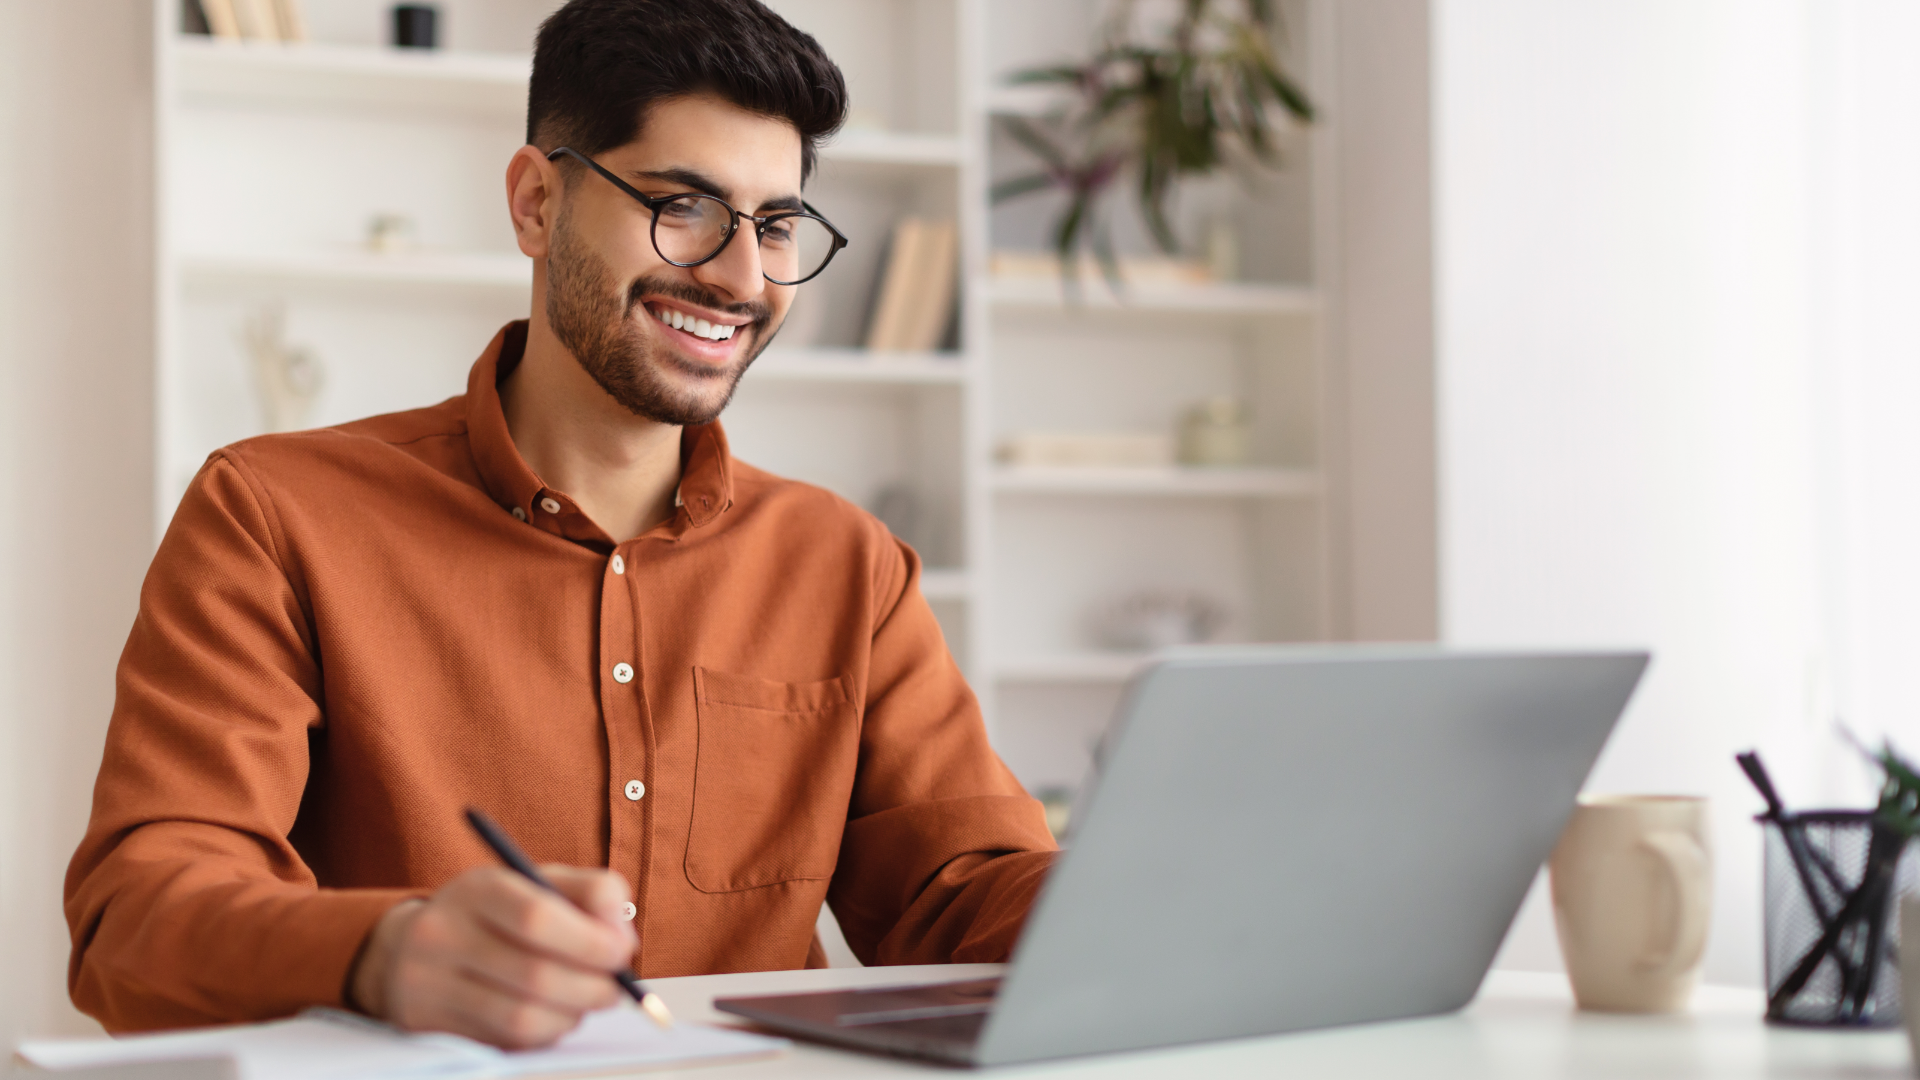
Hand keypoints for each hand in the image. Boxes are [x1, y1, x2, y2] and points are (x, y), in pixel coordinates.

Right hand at [350, 865, 635, 1047]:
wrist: (410, 947)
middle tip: (616, 988)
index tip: (622, 953)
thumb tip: (621, 938)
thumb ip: (592, 894)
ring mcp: (428, 985)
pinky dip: (544, 1033)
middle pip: (534, 976)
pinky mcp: (428, 1026)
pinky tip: (553, 1016)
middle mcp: (442, 935)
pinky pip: (503, 1042)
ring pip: (521, 1018)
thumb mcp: (539, 883)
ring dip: (571, 1015)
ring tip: (586, 1002)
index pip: (536, 918)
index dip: (590, 942)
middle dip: (592, 987)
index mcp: (476, 889)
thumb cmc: (496, 914)